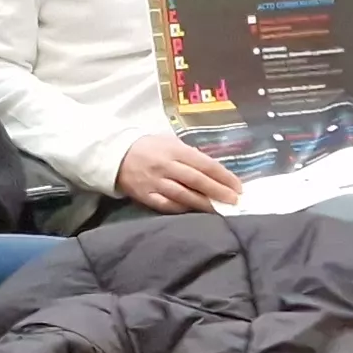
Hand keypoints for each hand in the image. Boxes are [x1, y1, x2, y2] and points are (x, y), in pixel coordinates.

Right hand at [114, 135, 243, 213]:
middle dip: (218, 191)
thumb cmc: (148, 147)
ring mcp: (155, 183)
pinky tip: (195, 211)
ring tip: (219, 209)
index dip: (223, 176)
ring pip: (184, 195)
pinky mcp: (145, 196)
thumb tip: (213, 170)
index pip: (204, 164)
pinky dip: (183, 208)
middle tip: (234, 200)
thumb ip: (190, 154)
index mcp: (174, 150)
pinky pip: (167, 205)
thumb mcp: (169, 141)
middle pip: (197, 181)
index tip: (238, 186)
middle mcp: (166, 166)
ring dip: (204, 203)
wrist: (115, 156)